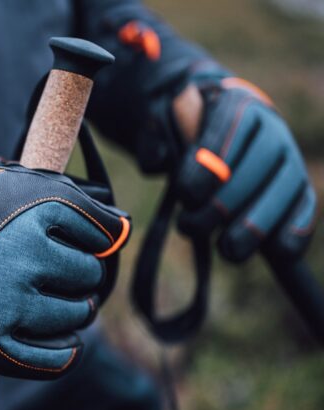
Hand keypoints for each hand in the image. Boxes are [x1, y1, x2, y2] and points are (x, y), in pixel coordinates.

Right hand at [0, 125, 129, 378]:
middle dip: (74, 271)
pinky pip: (55, 359)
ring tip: (42, 301)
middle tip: (50, 271)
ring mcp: (13, 304)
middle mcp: (33, 256)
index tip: (86, 240)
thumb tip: (108, 219)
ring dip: (68, 309)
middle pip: (88, 273)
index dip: (96, 234)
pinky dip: (62, 352)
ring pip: (75, 315)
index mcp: (37, 209)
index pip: (103, 229)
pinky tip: (55, 340)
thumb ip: (46, 190)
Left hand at [171, 78, 315, 261]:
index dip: (207, 166)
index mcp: (237, 106)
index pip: (228, 132)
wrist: (220, 132)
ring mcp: (291, 161)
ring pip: (285, 192)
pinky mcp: (300, 190)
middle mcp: (271, 130)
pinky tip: (278, 254)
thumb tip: (158, 162)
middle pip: (257, 167)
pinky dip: (294, 233)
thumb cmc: (185, 133)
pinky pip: (306, 210)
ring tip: (227, 250)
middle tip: (189, 227)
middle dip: (223, 204)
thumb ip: (153, 140)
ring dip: (256, 227)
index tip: (185, 194)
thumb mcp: (162, 126)